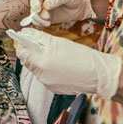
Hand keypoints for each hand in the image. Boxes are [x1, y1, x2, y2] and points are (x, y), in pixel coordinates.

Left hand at [6, 28, 121, 97]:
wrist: (100, 75)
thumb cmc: (82, 56)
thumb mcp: (59, 43)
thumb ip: (40, 38)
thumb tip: (26, 33)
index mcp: (42, 63)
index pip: (22, 53)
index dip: (22, 44)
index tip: (23, 38)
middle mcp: (42, 76)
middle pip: (28, 61)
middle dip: (31, 52)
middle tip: (40, 43)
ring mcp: (47, 84)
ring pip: (36, 69)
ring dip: (40, 60)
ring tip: (53, 54)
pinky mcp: (54, 89)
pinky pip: (45, 76)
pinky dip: (48, 69)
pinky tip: (60, 64)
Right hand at [21, 0, 96, 28]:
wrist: (78, 7)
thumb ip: (56, 0)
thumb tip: (45, 6)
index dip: (35, 2)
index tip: (38, 9)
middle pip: (33, 6)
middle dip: (37, 14)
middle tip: (46, 18)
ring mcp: (41, 8)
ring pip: (33, 15)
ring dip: (39, 21)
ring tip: (48, 23)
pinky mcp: (42, 17)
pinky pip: (36, 22)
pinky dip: (39, 25)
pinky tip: (46, 24)